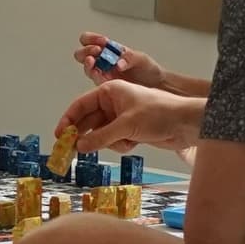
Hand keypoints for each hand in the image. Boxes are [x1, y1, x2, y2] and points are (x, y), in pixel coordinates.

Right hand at [54, 79, 201, 154]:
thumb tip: (79, 146)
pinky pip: (114, 141)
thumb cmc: (158, 114)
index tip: (58, 136)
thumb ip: (101, 137)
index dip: (67, 120)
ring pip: (101, 135)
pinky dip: (121, 145)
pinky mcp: (130, 131)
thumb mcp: (126, 125)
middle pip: (88, 122)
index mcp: (110, 91)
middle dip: (84, 136)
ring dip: (108, 142)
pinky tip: (134, 143)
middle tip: (69, 152)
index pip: (81, 105)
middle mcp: (113, 103)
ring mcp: (121, 117)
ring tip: (124, 142)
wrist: (186, 124)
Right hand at [73, 31, 172, 89]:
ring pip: (87, 67)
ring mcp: (103, 73)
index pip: (90, 39)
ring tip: (94, 61)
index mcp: (109, 49)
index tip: (102, 41)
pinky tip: (99, 73)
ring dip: (88, 63)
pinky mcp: (106, 85)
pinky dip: (95, 76)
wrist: (156, 85)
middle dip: (87, 50)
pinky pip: (95, 80)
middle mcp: (103, 60)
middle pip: (82, 53)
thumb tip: (118, 63)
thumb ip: (129, 58)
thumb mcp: (140, 58)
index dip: (91, 39)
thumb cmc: (147, 69)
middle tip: (97, 51)